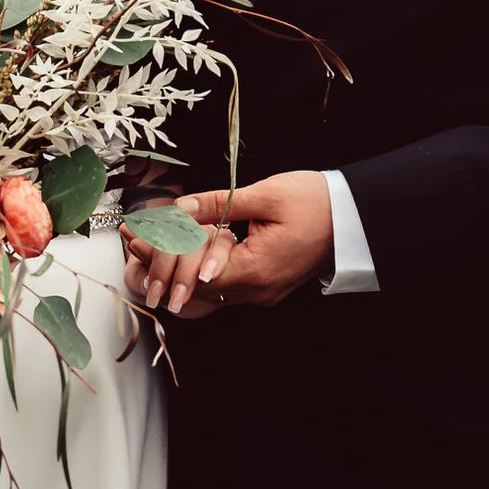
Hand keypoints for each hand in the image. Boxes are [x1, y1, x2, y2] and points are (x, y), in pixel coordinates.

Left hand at [123, 173, 335, 318]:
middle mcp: (257, 291)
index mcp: (255, 270)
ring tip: (147, 248)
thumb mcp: (265, 195)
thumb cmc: (316, 202)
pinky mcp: (267, 285)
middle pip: (195, 289)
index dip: (162, 257)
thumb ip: (219, 203)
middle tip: (132, 243)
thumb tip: (180, 209)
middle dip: (162, 266)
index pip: (194, 274)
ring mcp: (263, 292)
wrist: (357, 219)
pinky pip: (224, 287)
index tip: (135, 238)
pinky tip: (182, 254)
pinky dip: (199, 272)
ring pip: (207, 292)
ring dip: (178, 270)